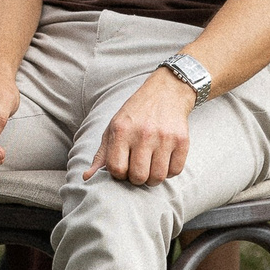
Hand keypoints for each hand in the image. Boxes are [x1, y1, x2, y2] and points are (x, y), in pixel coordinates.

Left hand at [88, 69, 194, 186]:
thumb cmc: (136, 113)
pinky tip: (164, 161)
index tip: (124, 167)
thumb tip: (87, 177)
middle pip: (138, 176)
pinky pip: (175, 171)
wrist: (166, 91)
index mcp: (121, 130)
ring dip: (153, 178)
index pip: (116, 169)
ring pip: (158, 177)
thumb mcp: (114, 127)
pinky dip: (169, 172)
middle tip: (138, 169)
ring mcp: (164, 137)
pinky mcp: (182, 140)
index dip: (119, 174)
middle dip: (137, 178)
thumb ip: (102, 154)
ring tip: (151, 167)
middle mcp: (143, 133)